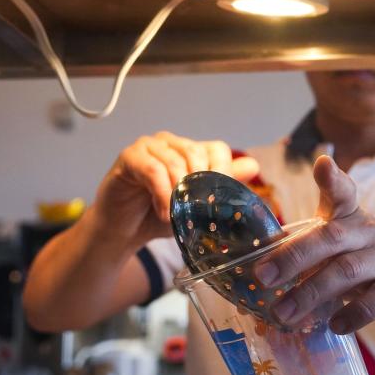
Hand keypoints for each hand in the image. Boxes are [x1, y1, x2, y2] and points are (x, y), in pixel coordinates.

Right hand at [92, 131, 258, 247]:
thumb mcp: (196, 206)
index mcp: (190, 151)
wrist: (123, 231)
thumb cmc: (158, 216)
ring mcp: (149, 146)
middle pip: (197, 153)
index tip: (221, 200)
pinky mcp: (129, 156)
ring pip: (176, 162)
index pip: (218, 149)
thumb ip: (220, 186)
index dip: (223, 172)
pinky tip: (163, 213)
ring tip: (176, 218)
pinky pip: (153, 170)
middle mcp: (171, 143)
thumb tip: (252, 166)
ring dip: (179, 195)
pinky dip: (162, 194)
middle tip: (198, 212)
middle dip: (201, 186)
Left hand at [255, 155, 374, 333]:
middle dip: (294, 256)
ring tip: (284, 313)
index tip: (322, 165)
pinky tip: (334, 326)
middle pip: (331, 238)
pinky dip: (352, 315)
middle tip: (264, 277)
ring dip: (311, 294)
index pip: (342, 192)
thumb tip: (259, 272)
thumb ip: (307, 249)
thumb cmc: (366, 258)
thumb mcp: (341, 245)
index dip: (333, 179)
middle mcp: (368, 232)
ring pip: (347, 272)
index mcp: (350, 217)